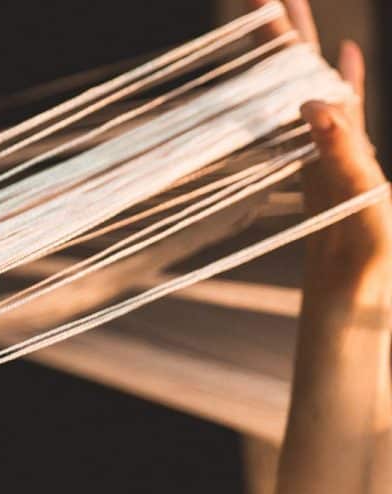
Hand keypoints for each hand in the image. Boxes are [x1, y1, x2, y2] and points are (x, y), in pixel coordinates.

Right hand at [254, 0, 391, 292]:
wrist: (360, 317)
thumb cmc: (374, 278)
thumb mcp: (370, 215)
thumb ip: (349, 159)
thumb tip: (314, 106)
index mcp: (358, 153)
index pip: (332, 88)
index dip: (307, 47)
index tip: (287, 8)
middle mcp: (345, 152)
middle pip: (312, 83)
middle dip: (290, 41)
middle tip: (263, 1)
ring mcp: (327, 168)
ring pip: (298, 103)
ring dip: (279, 68)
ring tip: (263, 31)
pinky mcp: (311, 189)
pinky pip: (293, 139)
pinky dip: (283, 112)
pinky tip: (284, 95)